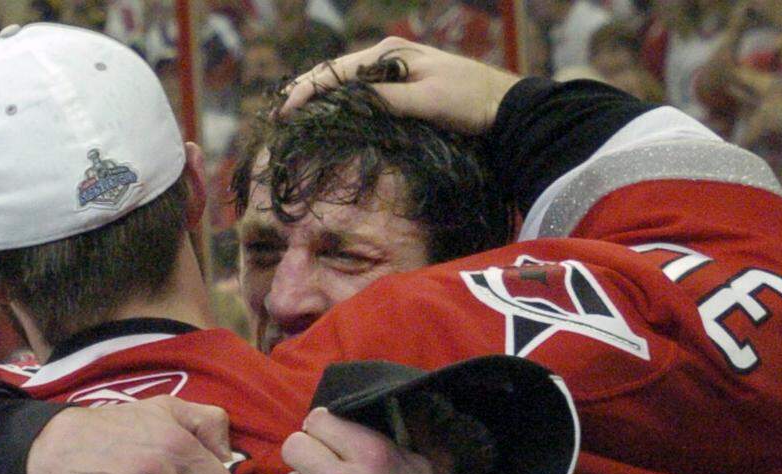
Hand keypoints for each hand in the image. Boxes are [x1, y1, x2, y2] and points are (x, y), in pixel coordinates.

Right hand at [279, 37, 520, 135]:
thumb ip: (387, 99)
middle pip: (335, 71)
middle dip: (304, 88)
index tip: (286, 111)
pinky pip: (359, 86)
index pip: (337, 72)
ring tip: (292, 108)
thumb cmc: (467, 103)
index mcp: (390, 55)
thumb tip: (350, 100)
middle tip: (278, 111)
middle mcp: (388, 55)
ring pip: (345, 77)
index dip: (308, 91)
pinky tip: (328, 108)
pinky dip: (337, 96)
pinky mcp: (402, 80)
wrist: (503, 105)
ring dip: (318, 91)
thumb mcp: (426, 101)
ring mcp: (395, 66)